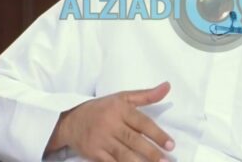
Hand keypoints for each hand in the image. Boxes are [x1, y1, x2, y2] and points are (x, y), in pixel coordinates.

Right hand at [46, 82, 174, 161]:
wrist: (70, 120)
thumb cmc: (101, 108)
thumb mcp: (122, 97)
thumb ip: (146, 95)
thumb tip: (167, 87)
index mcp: (120, 109)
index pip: (142, 123)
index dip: (157, 134)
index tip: (171, 145)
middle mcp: (110, 124)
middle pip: (134, 140)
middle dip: (151, 152)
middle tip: (166, 160)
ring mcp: (101, 140)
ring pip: (123, 154)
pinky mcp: (93, 153)